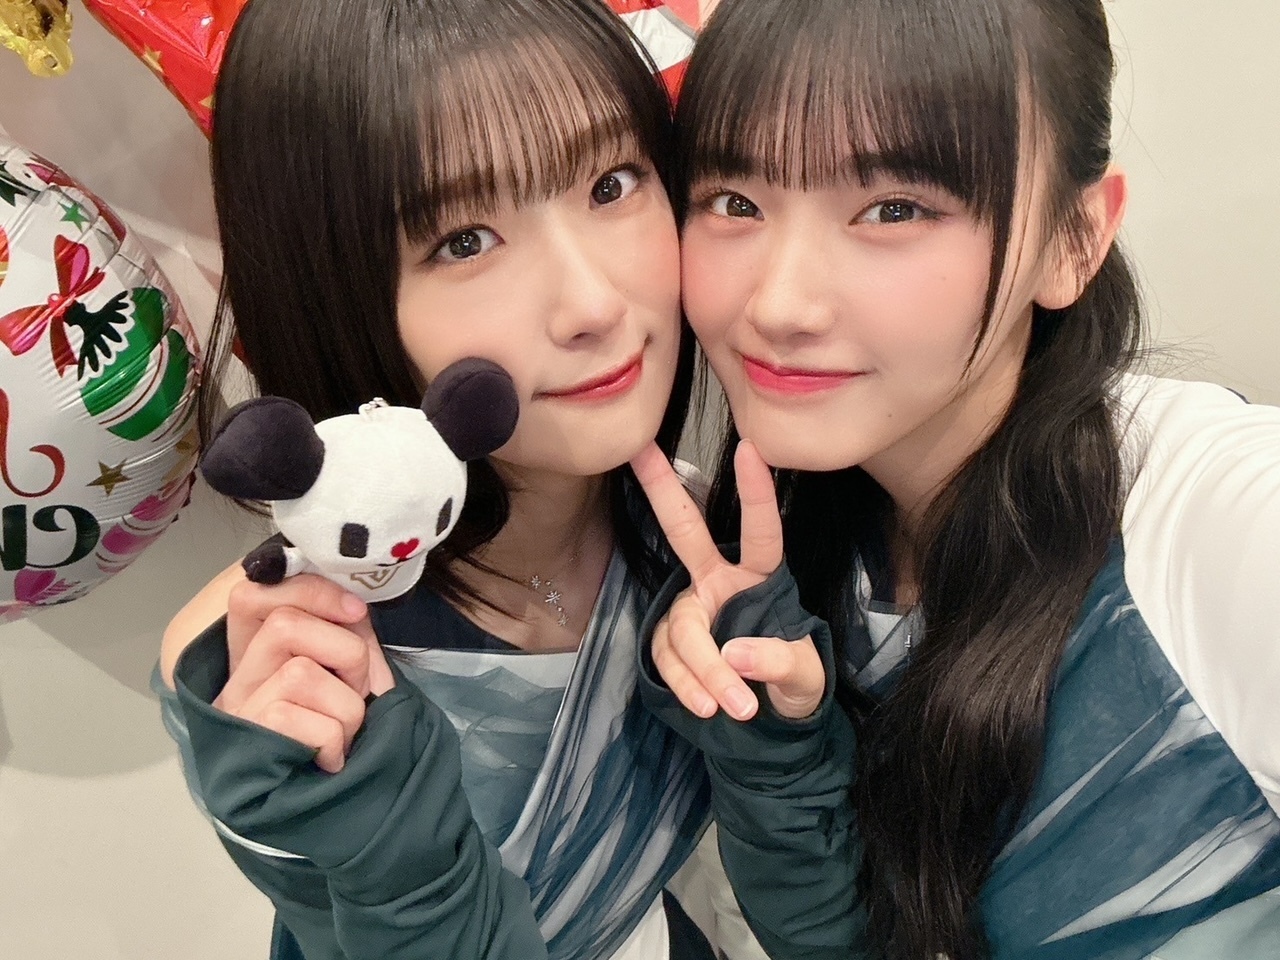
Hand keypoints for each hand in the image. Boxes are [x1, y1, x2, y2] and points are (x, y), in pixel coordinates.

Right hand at [214, 574, 395, 771]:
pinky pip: (303, 722)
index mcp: (257, 649)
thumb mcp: (343, 673)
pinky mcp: (248, 743)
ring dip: (346, 707)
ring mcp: (239, 710)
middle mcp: (239, 676)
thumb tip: (354, 608)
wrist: (324, 805)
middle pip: (284, 624)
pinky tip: (329, 758)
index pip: (254, 594)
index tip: (356, 612)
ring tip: (343, 732)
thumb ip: (344, 635)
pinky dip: (333, 741)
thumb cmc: (337, 728)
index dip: (310, 592)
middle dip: (344, 652)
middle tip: (356, 689)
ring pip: (302, 674)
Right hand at [630, 441, 824, 720]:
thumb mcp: (805, 677)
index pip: (761, 532)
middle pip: (684, 531)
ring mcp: (689, 609)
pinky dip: (687, 686)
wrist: (769, 718)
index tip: (750, 449)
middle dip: (663, 489)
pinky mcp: (669, 642)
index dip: (756, 494)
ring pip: (682, 628)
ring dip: (704, 669)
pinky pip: (668, 661)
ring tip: (737, 707)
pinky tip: (706, 708)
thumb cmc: (794, 680)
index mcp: (759, 577)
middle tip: (642, 449)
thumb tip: (736, 655)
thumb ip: (779, 662)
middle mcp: (716, 581)